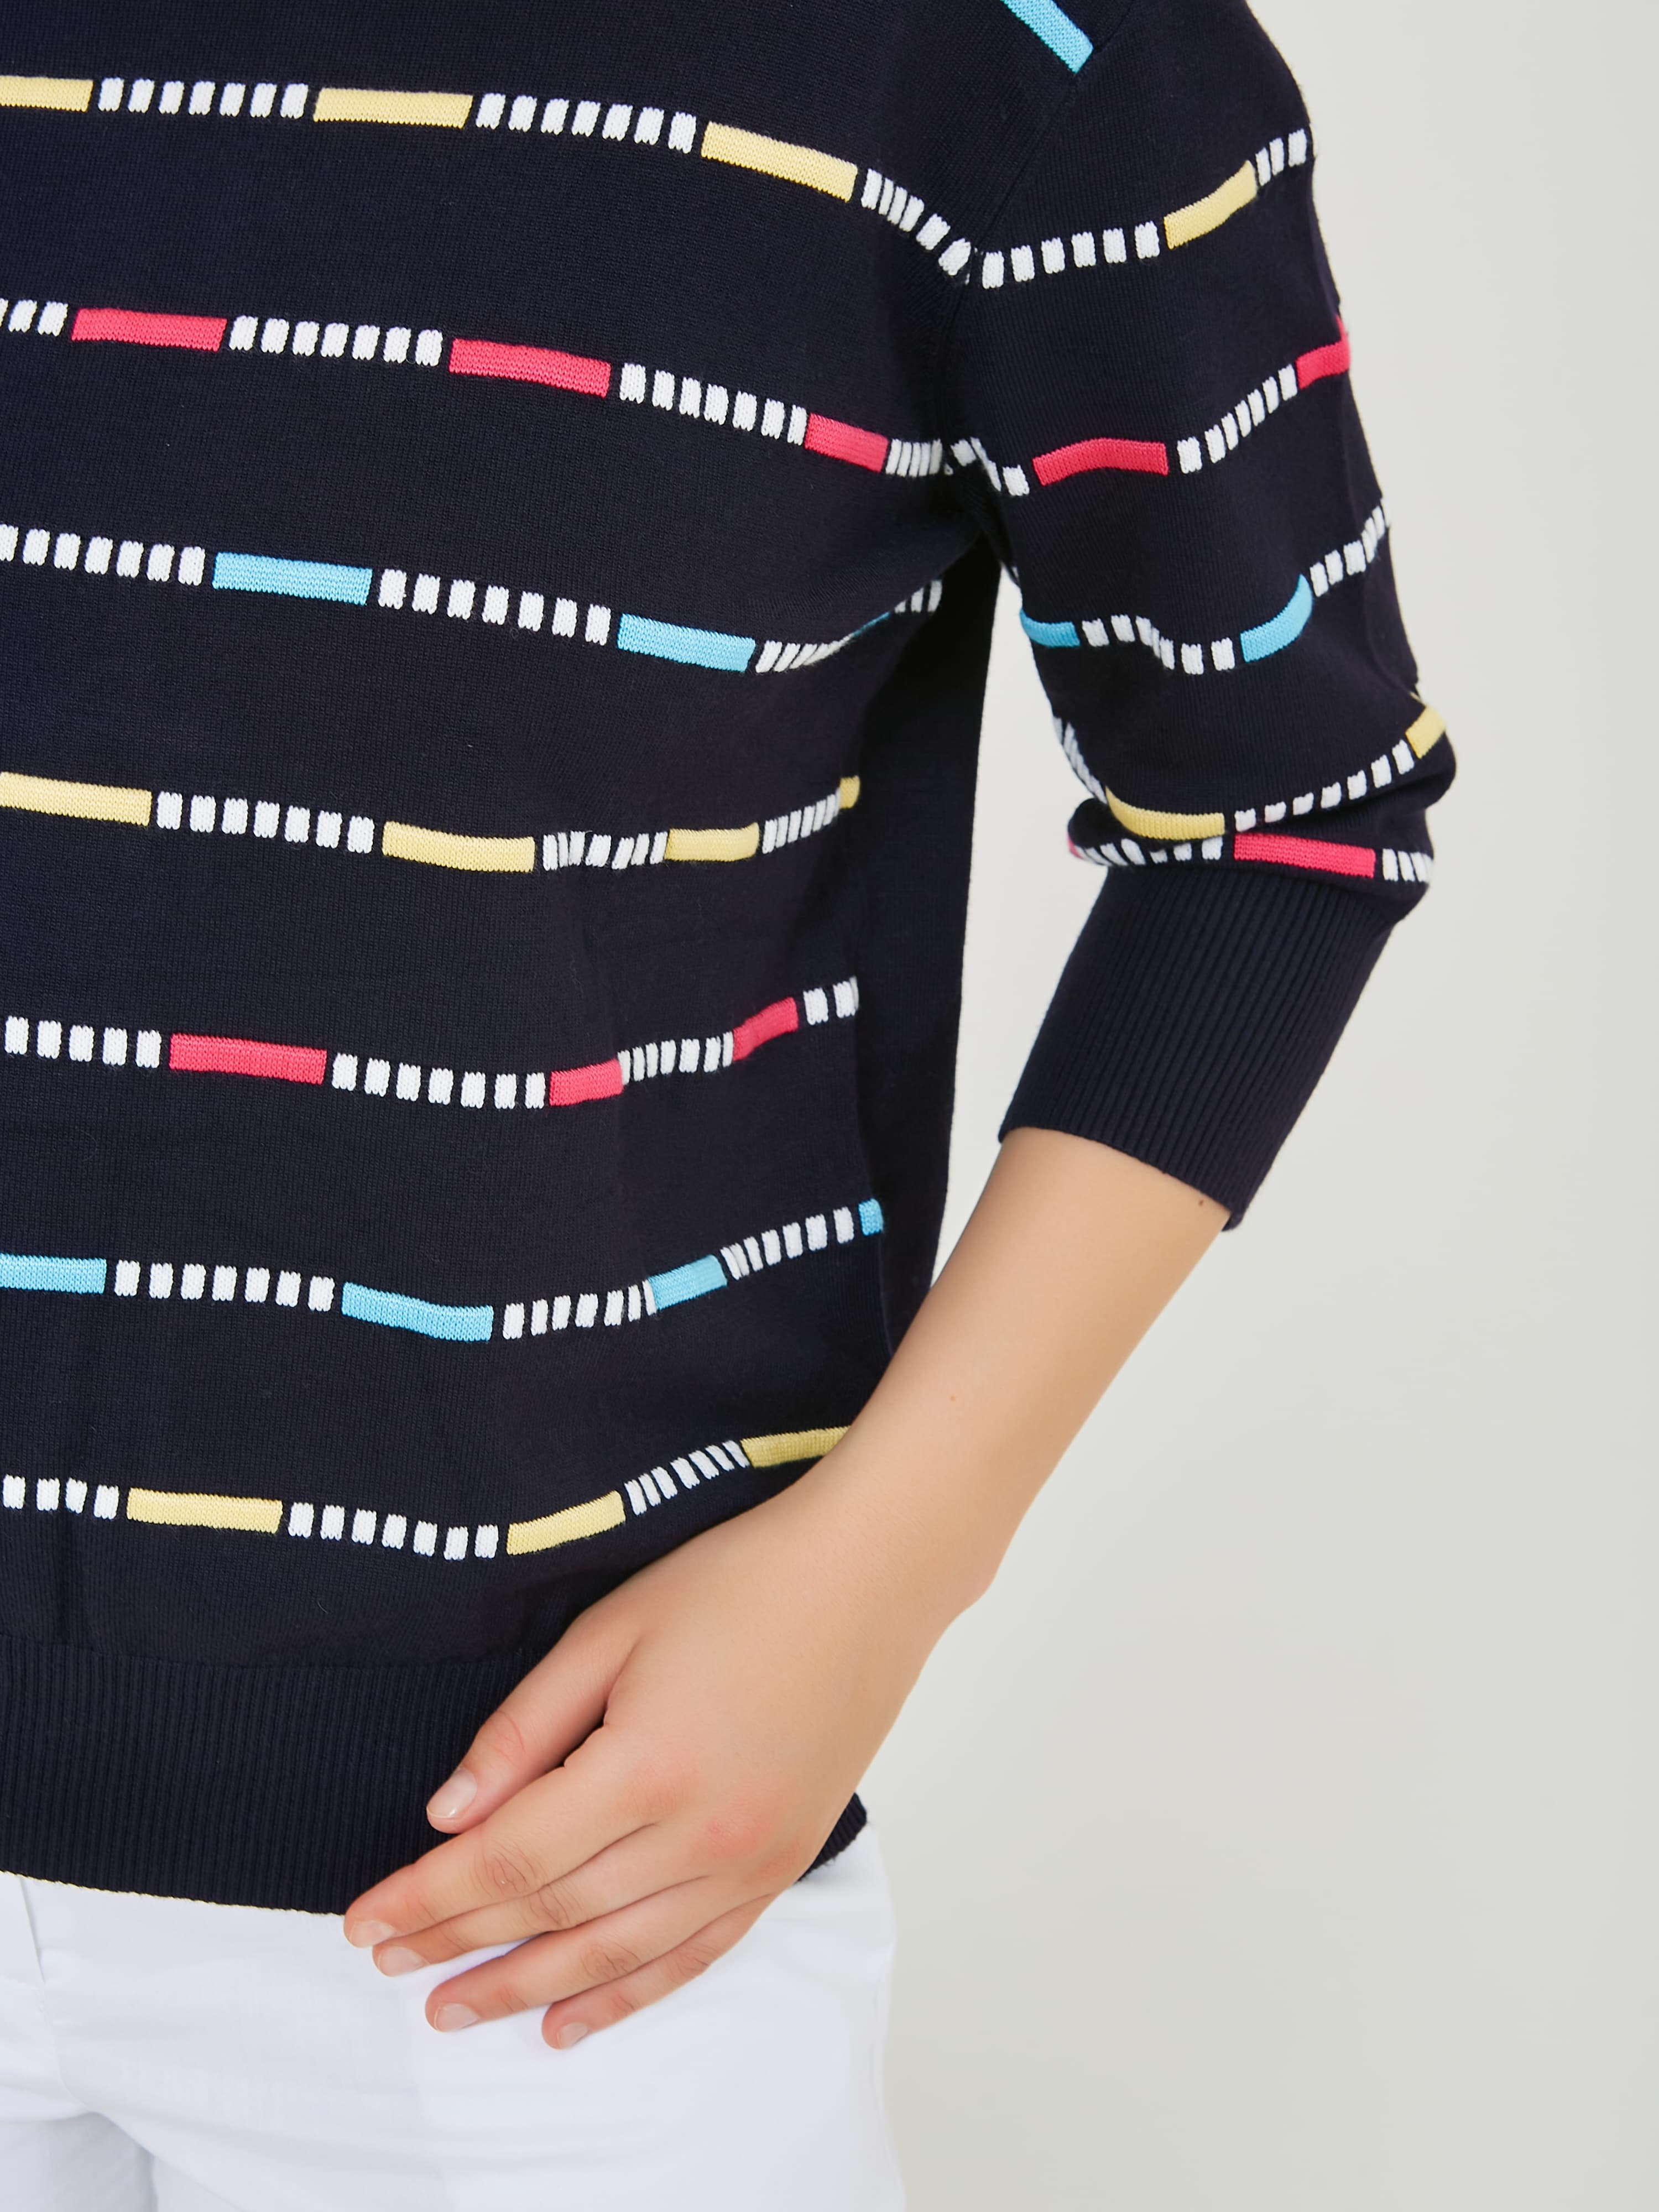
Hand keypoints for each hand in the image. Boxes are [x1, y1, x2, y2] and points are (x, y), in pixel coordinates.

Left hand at [342, 1131, 1221, 2048]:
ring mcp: (747, 1858)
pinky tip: (569, 2020)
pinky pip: (691, 1953)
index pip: (508, 1856)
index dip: (428, 1895)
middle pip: (552, 1912)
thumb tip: (450, 1814)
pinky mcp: (781, 1863)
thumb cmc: (742, 1581)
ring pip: (615, 1953)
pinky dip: (626, 1995)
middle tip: (387, 1966)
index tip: (363, 1922)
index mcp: (645, 1764)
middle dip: (458, 1943)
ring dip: (527, 1988)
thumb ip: (525, 1727)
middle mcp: (698, 1832)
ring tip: (455, 2010)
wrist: (871, 1577)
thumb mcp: (612, 1629)